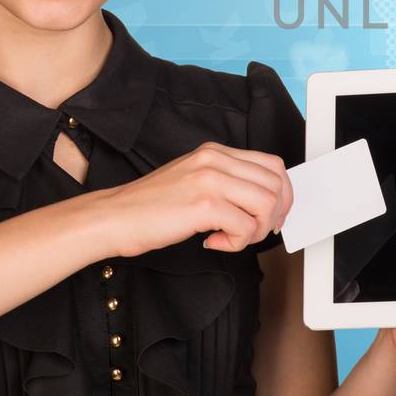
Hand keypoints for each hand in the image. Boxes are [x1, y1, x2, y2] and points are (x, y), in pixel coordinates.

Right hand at [93, 142, 292, 257]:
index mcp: (215, 152)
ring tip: (233, 238)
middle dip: (274, 215)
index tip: (273, 215)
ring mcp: (210, 180)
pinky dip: (237, 243)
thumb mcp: (194, 180)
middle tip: (255, 232)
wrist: (113, 217)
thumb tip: (263, 202)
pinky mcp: (204, 204)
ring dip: (256, 230)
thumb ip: (226, 183)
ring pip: (266, 204)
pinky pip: (245, 227)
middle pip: (276, 184)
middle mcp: (215, 160)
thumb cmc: (150, 207)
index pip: (273, 165)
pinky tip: (214, 242)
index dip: (282, 194)